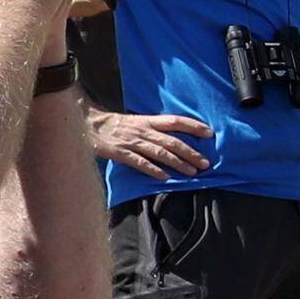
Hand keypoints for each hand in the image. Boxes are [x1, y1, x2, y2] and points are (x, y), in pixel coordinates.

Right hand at [92, 107, 214, 177]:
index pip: (176, 121)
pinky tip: (165, 178)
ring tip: (191, 172)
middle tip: (205, 163)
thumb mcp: (138, 122)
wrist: (90, 124)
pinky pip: (140, 163)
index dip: (193, 126)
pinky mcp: (121, 153)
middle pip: (172, 141)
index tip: (209, 133)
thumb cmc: (116, 125)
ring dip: (177, 163)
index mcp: (149, 121)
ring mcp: (132, 142)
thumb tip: (178, 138)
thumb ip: (155, 129)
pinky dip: (153, 170)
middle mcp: (144, 130)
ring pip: (159, 153)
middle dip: (191, 152)